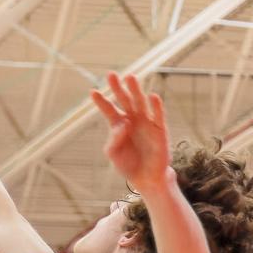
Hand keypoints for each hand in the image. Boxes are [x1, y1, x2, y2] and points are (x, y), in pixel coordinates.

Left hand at [91, 73, 171, 192]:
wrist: (145, 177)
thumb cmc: (128, 165)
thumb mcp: (113, 155)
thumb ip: (114, 140)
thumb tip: (124, 124)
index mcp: (118, 125)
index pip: (109, 110)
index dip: (101, 102)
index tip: (92, 92)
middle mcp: (132, 120)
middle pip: (124, 101)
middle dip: (118, 88)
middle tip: (111, 75)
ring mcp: (146, 123)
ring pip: (140, 103)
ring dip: (135, 91)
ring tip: (130, 78)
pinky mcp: (159, 130)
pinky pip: (158, 115)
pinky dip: (156, 106)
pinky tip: (152, 96)